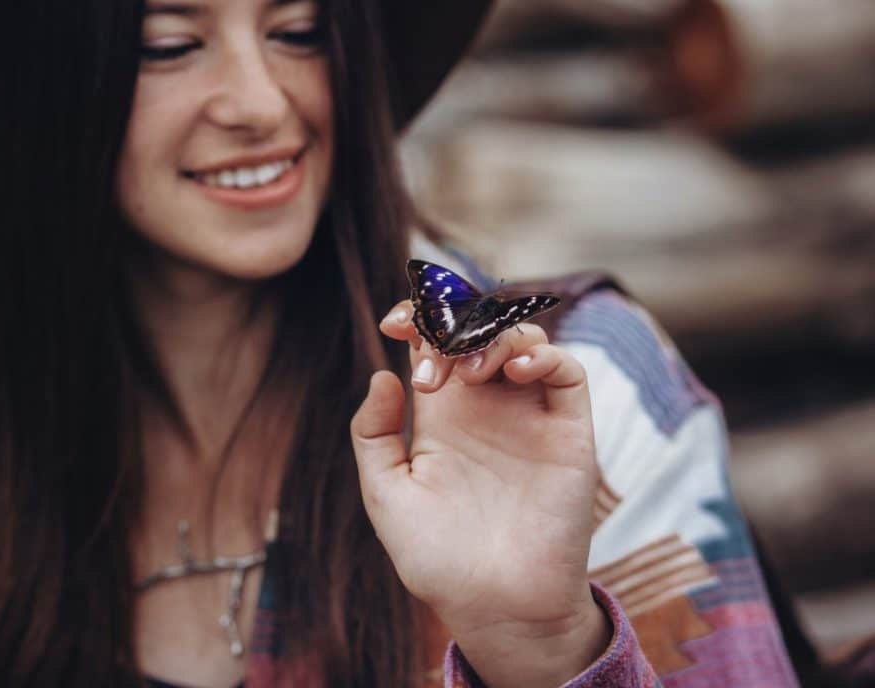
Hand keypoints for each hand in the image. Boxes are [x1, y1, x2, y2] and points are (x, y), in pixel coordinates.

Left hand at [350, 300, 609, 687]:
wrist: (497, 609)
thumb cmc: (437, 560)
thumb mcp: (386, 496)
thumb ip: (373, 435)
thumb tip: (383, 374)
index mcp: (442, 416)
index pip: (434, 342)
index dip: (418, 316)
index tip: (394, 322)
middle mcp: (486, 407)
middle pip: (477, 328)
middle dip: (453, 322)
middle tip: (434, 364)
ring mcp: (528, 416)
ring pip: (522, 338)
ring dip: (493, 336)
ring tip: (469, 374)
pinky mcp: (568, 433)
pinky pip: (567, 372)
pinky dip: (544, 354)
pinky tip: (514, 371)